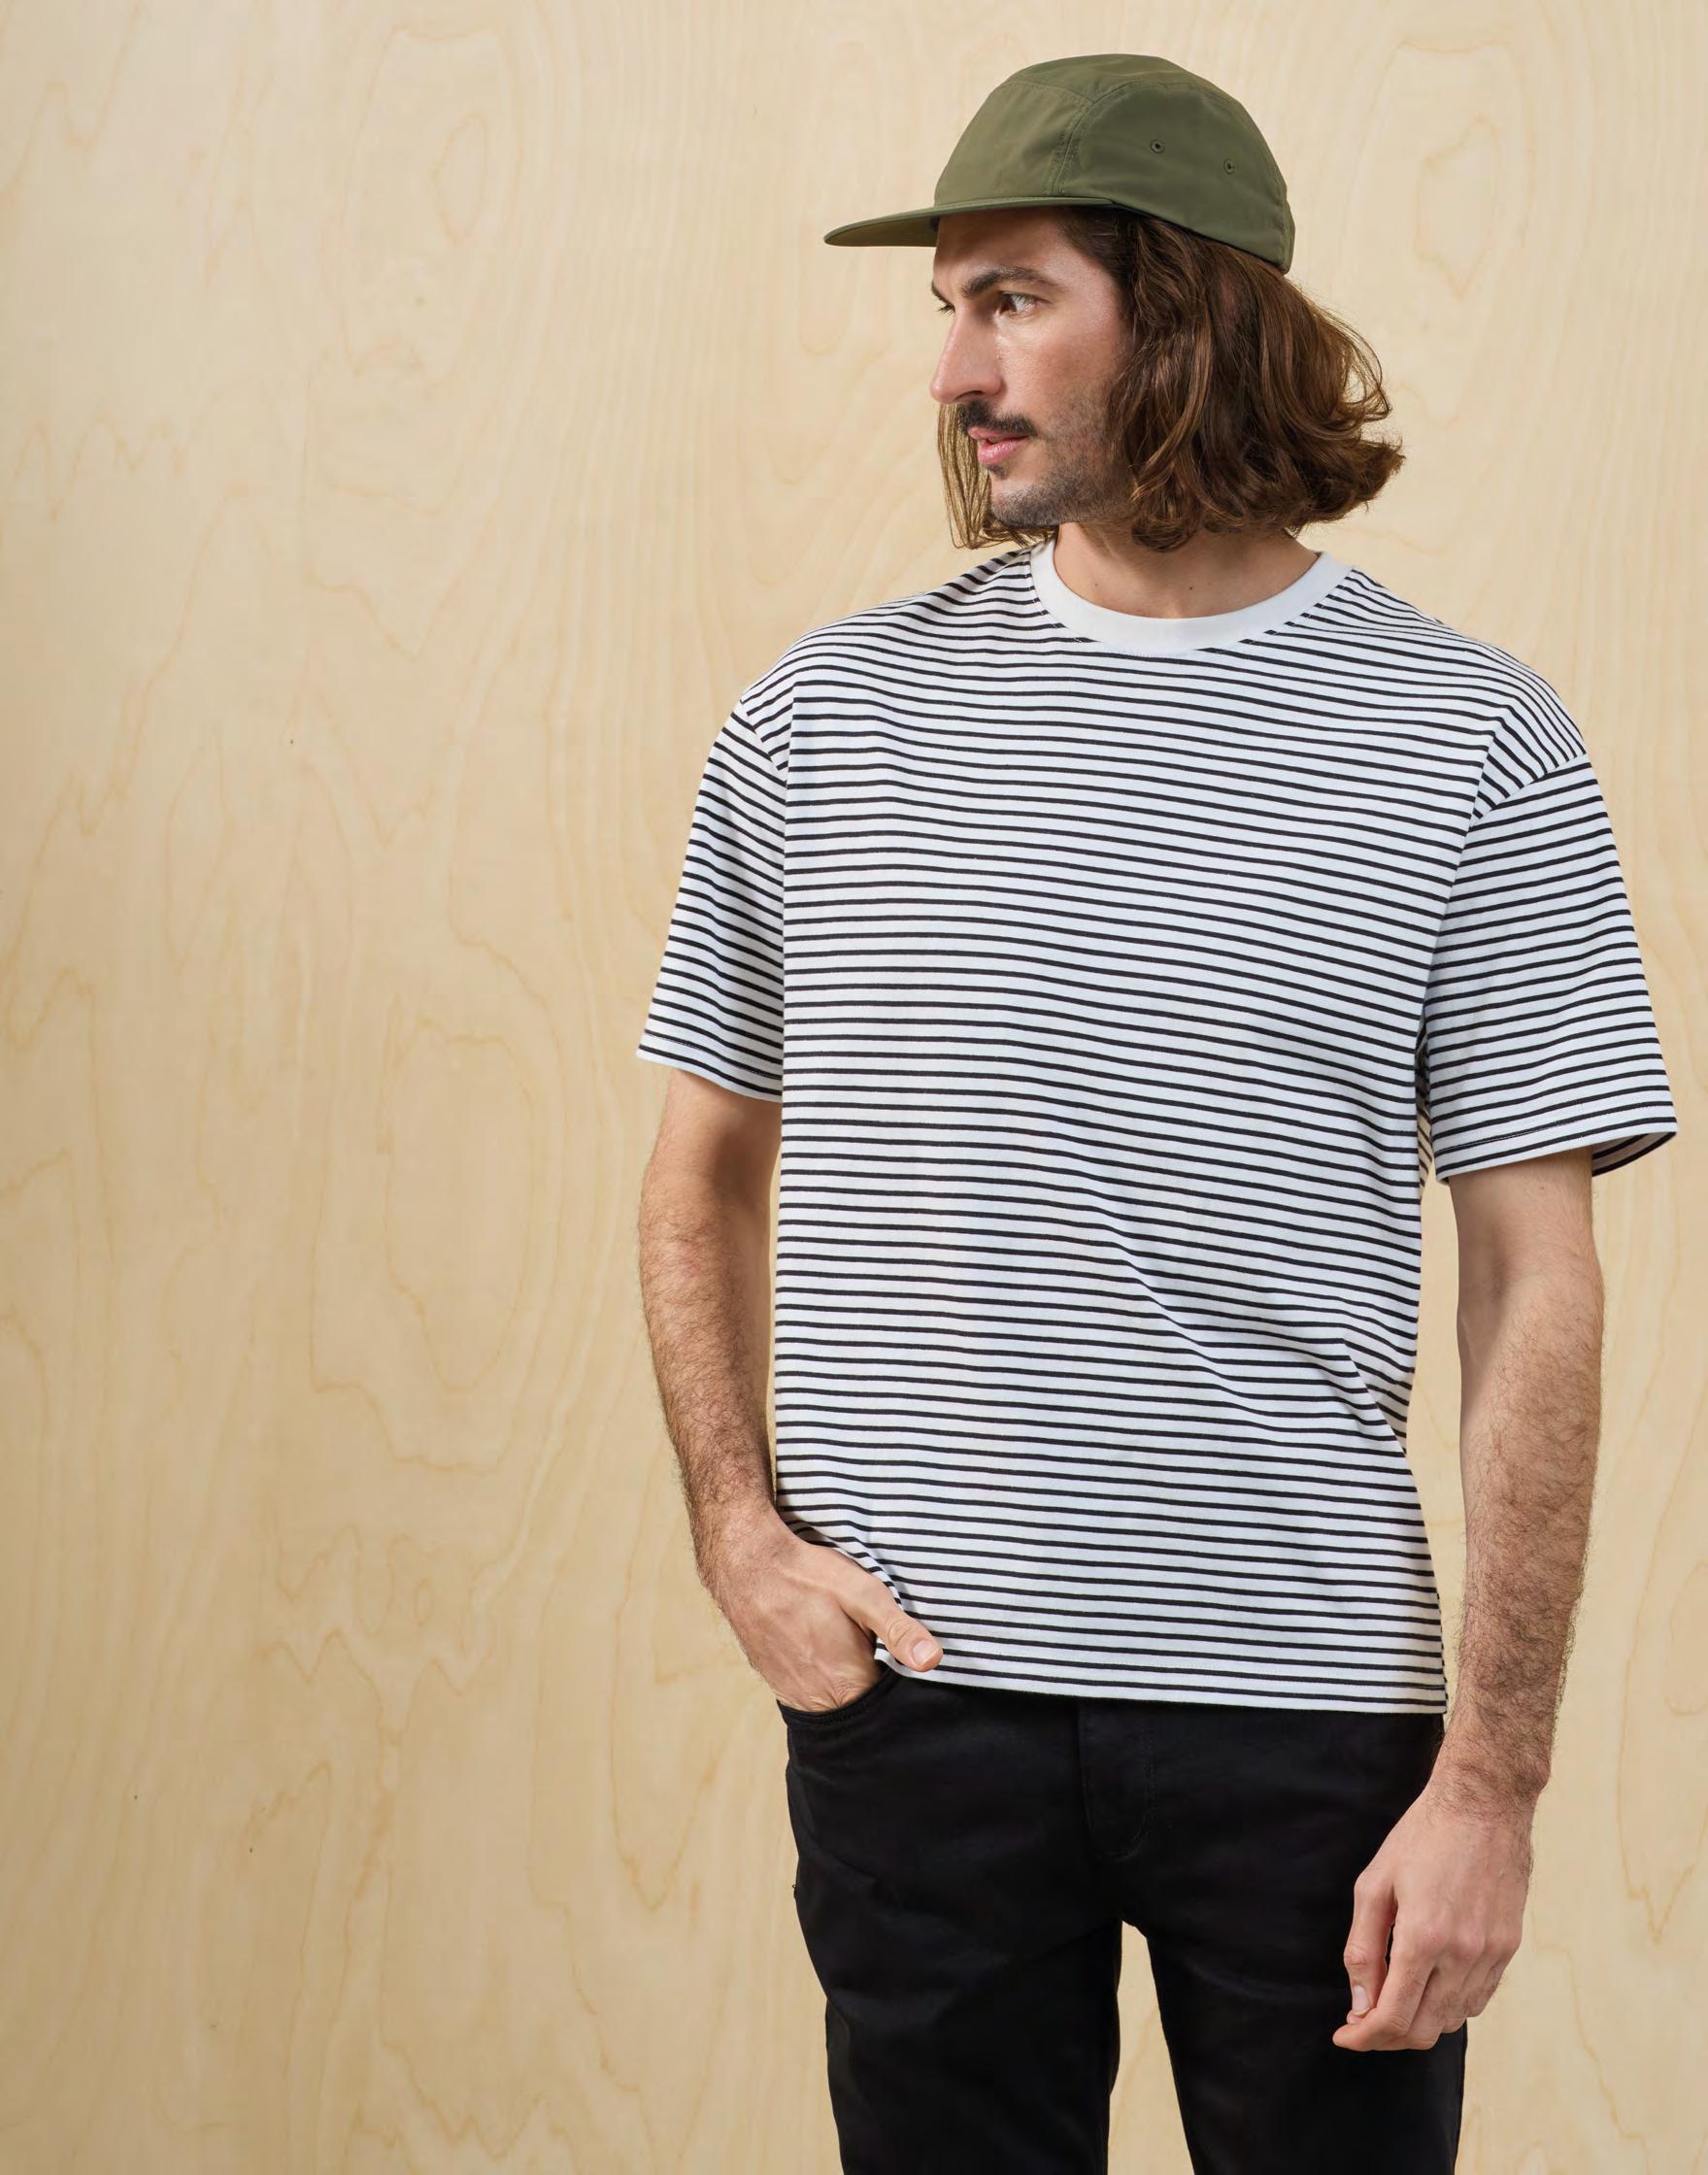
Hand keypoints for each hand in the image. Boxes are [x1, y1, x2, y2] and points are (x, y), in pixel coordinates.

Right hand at [705, 1516, 942, 1712]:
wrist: (747, 1564)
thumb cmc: (807, 1576)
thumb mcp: (863, 1594)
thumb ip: (898, 1630)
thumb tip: (933, 1660)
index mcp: (847, 1685)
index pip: (888, 1708)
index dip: (901, 1688)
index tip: (904, 1664)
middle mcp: (818, 1700)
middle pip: (861, 1709)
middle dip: (874, 1687)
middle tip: (875, 1649)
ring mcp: (793, 1694)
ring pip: (834, 1702)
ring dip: (846, 1684)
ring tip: (848, 1648)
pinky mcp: (776, 1682)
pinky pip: (809, 1694)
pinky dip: (822, 1680)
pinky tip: (822, 1649)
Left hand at [1332, 1770, 1532, 2050]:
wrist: (1484, 1805)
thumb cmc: (1422, 1836)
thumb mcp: (1374, 1883)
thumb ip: (1364, 1947)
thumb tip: (1359, 2002)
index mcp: (1424, 1936)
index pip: (1393, 2016)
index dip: (1363, 2036)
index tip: (1344, 2035)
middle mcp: (1462, 1954)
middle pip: (1424, 2030)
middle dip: (1387, 2037)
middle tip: (1362, 2024)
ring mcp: (1491, 1954)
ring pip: (1453, 2020)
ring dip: (1419, 2023)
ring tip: (1392, 2003)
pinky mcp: (1509, 1949)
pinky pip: (1477, 2000)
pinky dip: (1449, 2007)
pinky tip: (1428, 1988)